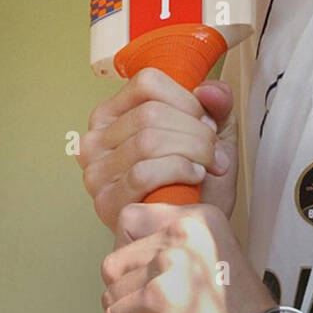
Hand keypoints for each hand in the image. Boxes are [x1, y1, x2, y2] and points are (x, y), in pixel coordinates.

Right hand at [79, 69, 239, 230]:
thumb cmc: (198, 181)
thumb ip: (218, 104)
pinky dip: (178, 170)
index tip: (206, 122)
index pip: (147, 83)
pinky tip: (194, 178)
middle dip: (196, 131)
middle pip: (151, 113)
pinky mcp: (105, 202)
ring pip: (149, 140)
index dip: (187, 100)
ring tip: (207, 165)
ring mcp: (95, 172)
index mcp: (113, 114)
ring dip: (192, 151)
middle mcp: (94, 139)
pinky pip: (143, 172)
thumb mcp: (215, 133)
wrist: (194, 229)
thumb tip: (208, 90)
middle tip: (214, 151)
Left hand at [101, 201, 273, 312]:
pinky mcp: (159, 296)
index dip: (128, 256)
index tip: (141, 281)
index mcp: (199, 217)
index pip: (130, 219)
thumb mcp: (216, 257)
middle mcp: (184, 230)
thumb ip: (182, 247)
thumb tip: (133, 258)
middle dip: (122, 293)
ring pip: (111, 291)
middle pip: (115, 259)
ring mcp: (170, 261)